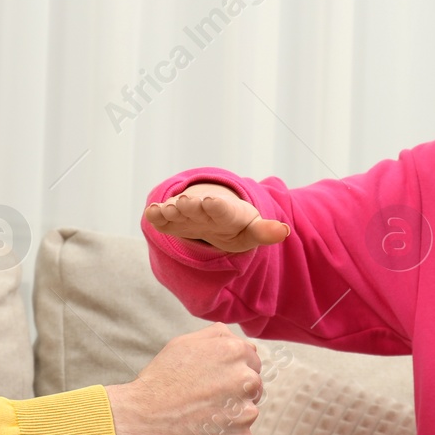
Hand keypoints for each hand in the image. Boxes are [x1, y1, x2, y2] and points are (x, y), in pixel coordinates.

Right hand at [104, 323, 263, 434]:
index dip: (232, 372)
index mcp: (235, 352)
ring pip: (246, 414)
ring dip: (229, 418)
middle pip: (253, 388)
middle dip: (234, 394)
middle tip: (204, 402)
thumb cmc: (159, 382)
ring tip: (198, 420)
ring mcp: (246, 412)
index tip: (213, 383)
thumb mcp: (184, 344)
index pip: (252, 361)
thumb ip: (217, 337)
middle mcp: (246, 379)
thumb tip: (238, 340)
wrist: (139, 421)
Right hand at [142, 182, 289, 253]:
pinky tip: (150, 214)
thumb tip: (285, 231)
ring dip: (173, 210)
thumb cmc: (236, 226)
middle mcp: (205, 210)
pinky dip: (156, 215)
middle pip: (198, 207)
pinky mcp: (173, 220)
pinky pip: (163, 217)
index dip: (217, 207)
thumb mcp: (251, 231)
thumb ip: (265, 232)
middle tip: (185, 203)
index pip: (223, 209)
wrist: (214, 213)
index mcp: (227, 213)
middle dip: (192, 206)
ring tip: (166, 210)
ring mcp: (188, 214)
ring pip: (179, 210)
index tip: (210, 202)